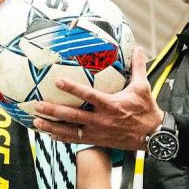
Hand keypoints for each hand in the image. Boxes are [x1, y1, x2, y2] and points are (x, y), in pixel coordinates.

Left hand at [33, 46, 162, 149]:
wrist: (152, 136)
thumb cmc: (146, 110)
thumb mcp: (143, 87)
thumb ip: (138, 67)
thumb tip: (139, 48)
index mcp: (111, 105)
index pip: (88, 95)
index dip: (72, 88)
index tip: (57, 81)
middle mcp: (102, 120)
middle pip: (73, 116)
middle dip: (54, 111)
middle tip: (37, 105)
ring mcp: (98, 132)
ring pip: (71, 131)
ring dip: (53, 126)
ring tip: (36, 122)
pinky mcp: (97, 140)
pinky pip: (76, 140)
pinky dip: (62, 138)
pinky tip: (49, 135)